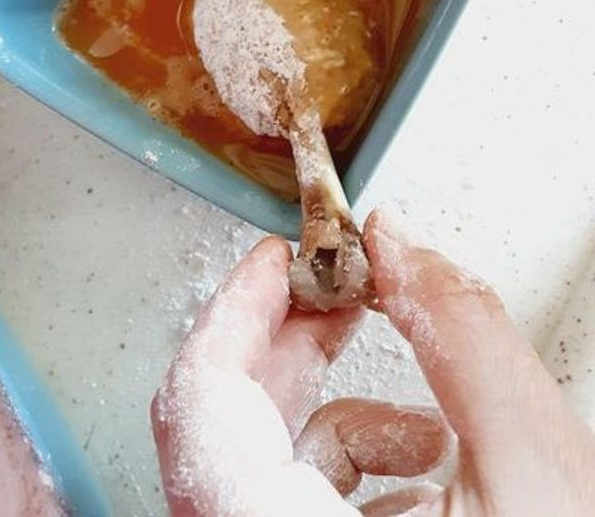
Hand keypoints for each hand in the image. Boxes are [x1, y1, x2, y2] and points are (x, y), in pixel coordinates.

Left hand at [152, 209, 594, 514]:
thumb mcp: (536, 477)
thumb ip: (463, 337)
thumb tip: (400, 243)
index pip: (198, 404)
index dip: (237, 309)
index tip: (283, 257)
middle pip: (221, 427)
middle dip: (289, 344)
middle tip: (340, 290)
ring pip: (262, 466)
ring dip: (340, 419)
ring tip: (426, 426)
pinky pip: (294, 503)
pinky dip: (355, 472)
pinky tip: (425, 480)